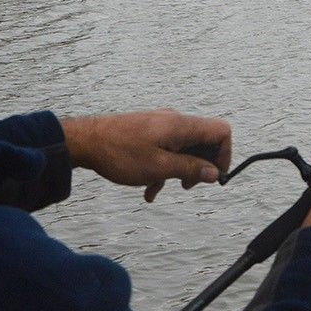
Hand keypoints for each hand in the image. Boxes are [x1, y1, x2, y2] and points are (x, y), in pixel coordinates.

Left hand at [60, 111, 231, 202]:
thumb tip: (214, 172)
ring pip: (183, 148)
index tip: (214, 176)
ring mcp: (160, 125)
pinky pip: (166, 149)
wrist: (86, 141)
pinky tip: (148, 189)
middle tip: (187, 186)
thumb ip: (190, 169)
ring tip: (161, 189)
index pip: (221, 132)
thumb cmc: (121, 154)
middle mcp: (174, 121)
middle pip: (203, 141)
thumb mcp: (159, 167)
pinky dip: (163, 167)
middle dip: (200, 166)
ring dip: (178, 170)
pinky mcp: (148, 131)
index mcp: (181, 126)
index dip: (224, 155)